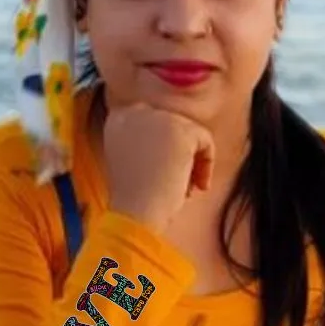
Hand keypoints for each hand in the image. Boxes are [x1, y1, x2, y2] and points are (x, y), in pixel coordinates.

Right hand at [103, 103, 214, 233]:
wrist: (135, 213)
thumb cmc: (135, 199)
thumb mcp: (134, 162)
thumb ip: (149, 143)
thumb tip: (178, 141)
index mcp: (118, 119)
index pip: (154, 122)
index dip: (166, 149)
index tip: (166, 174)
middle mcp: (135, 112)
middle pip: (174, 125)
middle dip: (182, 156)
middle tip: (182, 186)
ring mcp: (158, 118)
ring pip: (191, 132)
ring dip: (194, 162)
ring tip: (186, 189)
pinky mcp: (179, 130)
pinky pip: (205, 140)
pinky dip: (206, 164)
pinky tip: (196, 185)